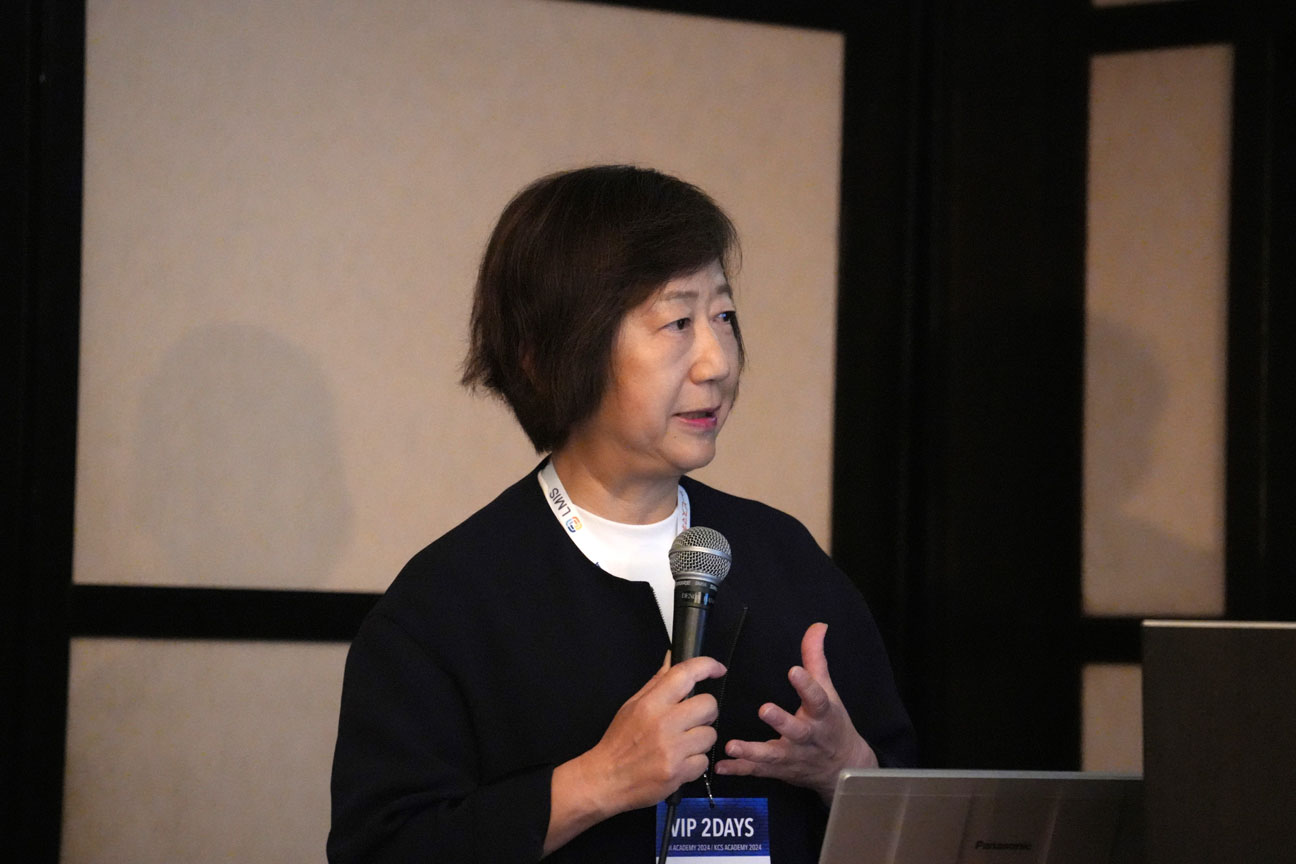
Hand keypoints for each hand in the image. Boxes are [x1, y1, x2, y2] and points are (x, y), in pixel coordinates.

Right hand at [546, 653, 724, 853]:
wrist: (606, 779)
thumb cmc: (619, 741)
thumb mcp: (632, 706)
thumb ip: (656, 682)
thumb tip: (672, 656)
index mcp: (651, 704)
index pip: (685, 674)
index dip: (707, 666)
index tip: (717, 670)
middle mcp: (663, 723)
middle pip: (709, 705)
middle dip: (706, 712)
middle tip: (693, 719)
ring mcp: (672, 749)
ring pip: (710, 735)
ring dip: (701, 739)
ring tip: (683, 744)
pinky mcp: (678, 773)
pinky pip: (704, 761)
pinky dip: (695, 763)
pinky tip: (679, 762)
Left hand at [713, 622, 876, 801]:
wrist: (843, 767)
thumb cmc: (832, 724)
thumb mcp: (828, 691)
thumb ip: (816, 659)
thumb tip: (817, 626)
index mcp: (821, 714)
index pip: (817, 698)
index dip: (807, 685)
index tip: (794, 671)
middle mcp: (808, 737)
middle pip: (796, 731)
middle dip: (781, 721)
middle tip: (764, 709)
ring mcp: (793, 756)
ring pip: (773, 755)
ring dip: (752, 751)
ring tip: (732, 745)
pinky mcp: (779, 770)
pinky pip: (758, 771)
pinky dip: (739, 770)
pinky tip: (721, 766)